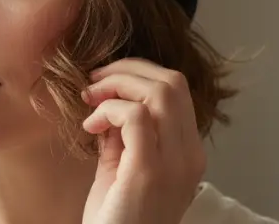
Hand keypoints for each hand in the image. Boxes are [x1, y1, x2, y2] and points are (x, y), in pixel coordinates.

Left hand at [81, 58, 204, 223]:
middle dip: (128, 69)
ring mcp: (173, 163)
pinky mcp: (148, 171)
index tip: (104, 83)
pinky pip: (135, 116)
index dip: (138, 74)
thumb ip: (121, 135)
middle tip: (94, 82)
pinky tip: (90, 126)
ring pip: (160, 91)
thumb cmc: (115, 220)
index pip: (176, 90)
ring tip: (90, 100)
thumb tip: (108, 102)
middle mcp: (189, 156)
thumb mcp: (121, 169)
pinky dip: (109, 109)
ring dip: (117, 84)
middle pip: (172, 81)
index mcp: (186, 153)